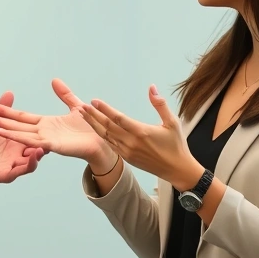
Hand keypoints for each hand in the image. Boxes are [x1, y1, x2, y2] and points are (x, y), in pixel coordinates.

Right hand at [0, 78, 116, 170]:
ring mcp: (46, 140)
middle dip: (2, 119)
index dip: (7, 111)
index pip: (22, 116)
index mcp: (46, 124)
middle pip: (18, 124)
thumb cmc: (91, 128)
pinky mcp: (52, 145)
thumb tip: (54, 81)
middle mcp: (43, 132)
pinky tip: (7, 133)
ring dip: (7, 129)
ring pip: (21, 134)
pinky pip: (32, 141)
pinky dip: (19, 137)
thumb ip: (64, 95)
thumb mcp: (75, 107)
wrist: (103, 142)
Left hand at [0, 91, 45, 197]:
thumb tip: (9, 93)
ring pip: (31, 161)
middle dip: (44, 144)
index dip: (41, 130)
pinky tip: (32, 158)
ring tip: (44, 148)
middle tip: (52, 136)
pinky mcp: (6, 174)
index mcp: (15, 142)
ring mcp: (13, 165)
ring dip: (38, 155)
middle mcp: (17, 154)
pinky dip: (28, 165)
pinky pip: (20, 171)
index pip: (30, 135)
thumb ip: (1, 111)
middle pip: (35, 149)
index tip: (51, 122)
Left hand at [79, 84, 202, 188]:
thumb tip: (151, 87)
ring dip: (93, 125)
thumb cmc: (176, 145)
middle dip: (93, 116)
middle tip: (81, 106)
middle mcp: (131, 142)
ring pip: (106, 136)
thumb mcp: (172, 122)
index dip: (105, 109)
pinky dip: (101, 136)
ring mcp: (127, 152)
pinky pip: (110, 145)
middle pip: (107, 127)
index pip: (118, 118)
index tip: (94, 101)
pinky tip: (95, 128)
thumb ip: (160, 104)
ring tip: (83, 115)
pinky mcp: (127, 158)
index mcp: (141, 132)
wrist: (177, 170)